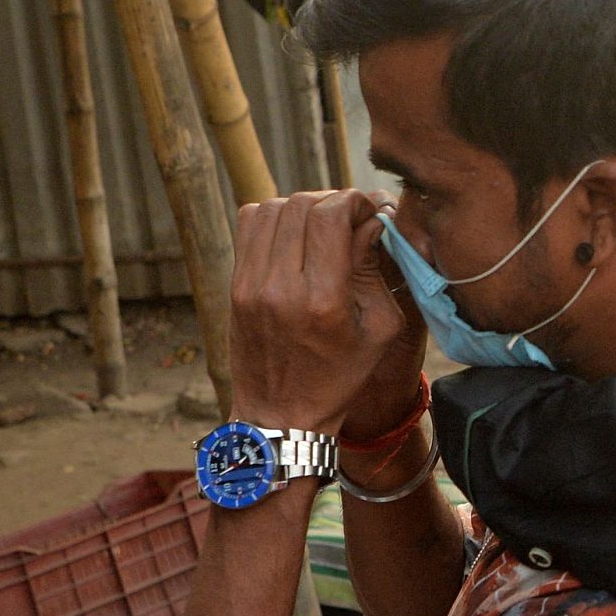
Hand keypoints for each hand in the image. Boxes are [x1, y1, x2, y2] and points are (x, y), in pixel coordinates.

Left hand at [229, 191, 426, 437]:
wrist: (280, 414)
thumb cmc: (340, 375)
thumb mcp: (379, 327)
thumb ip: (375, 268)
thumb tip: (372, 220)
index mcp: (323, 301)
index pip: (330, 215)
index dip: (353, 201)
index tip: (367, 213)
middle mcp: (281, 288)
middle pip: (302, 206)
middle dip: (332, 202)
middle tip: (347, 219)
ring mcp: (251, 285)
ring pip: (273, 207)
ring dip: (302, 207)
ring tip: (319, 226)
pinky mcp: (235, 285)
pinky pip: (249, 224)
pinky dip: (274, 217)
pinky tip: (292, 236)